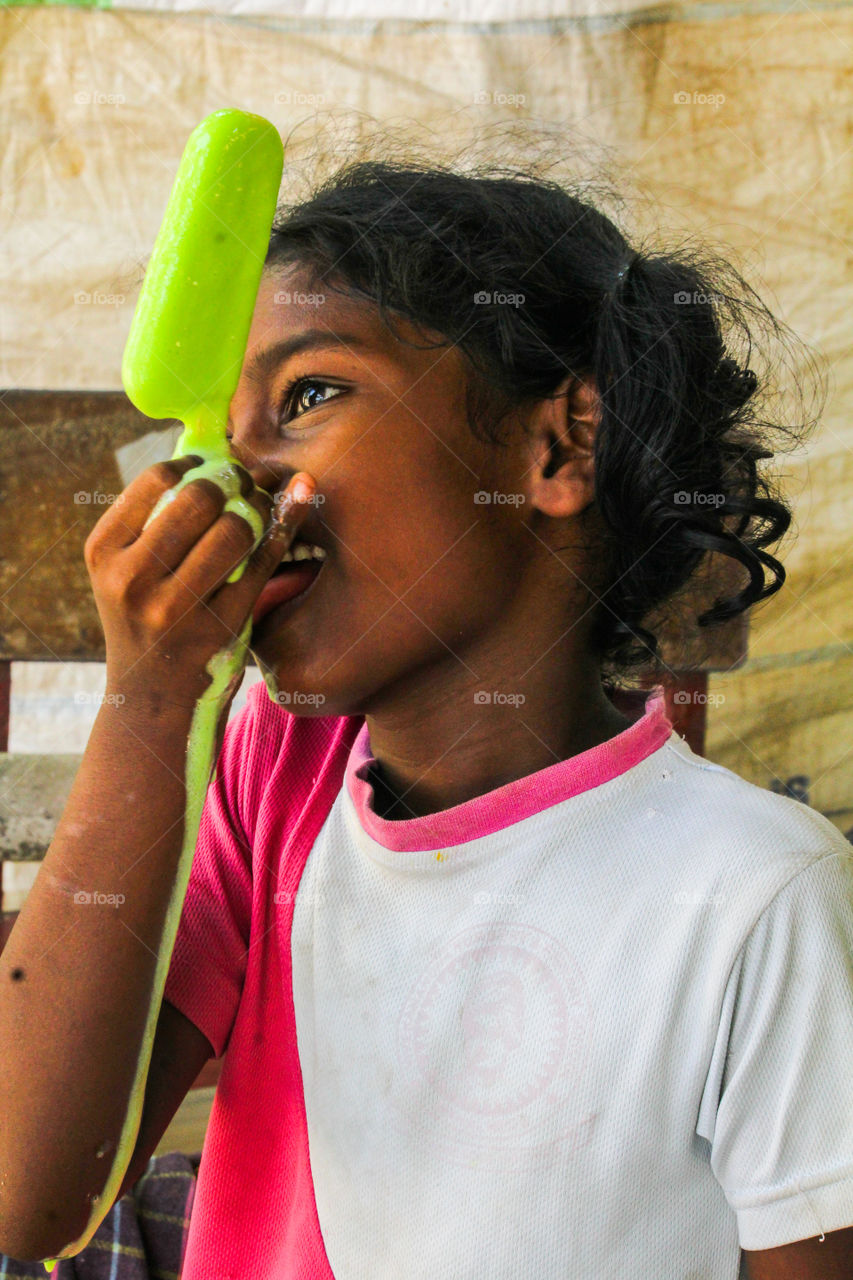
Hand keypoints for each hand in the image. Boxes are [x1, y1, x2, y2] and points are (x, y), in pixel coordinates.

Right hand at [84, 455, 315, 716]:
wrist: (152, 698)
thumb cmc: (147, 618)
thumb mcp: (128, 570)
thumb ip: (156, 519)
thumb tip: (214, 450)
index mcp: (103, 551)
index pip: (156, 478)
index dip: (196, 464)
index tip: (213, 469)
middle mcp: (131, 578)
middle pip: (199, 498)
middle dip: (232, 483)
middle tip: (246, 485)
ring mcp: (175, 607)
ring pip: (234, 528)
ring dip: (259, 509)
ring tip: (262, 510)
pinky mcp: (218, 627)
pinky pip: (262, 563)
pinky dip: (280, 532)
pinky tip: (289, 517)